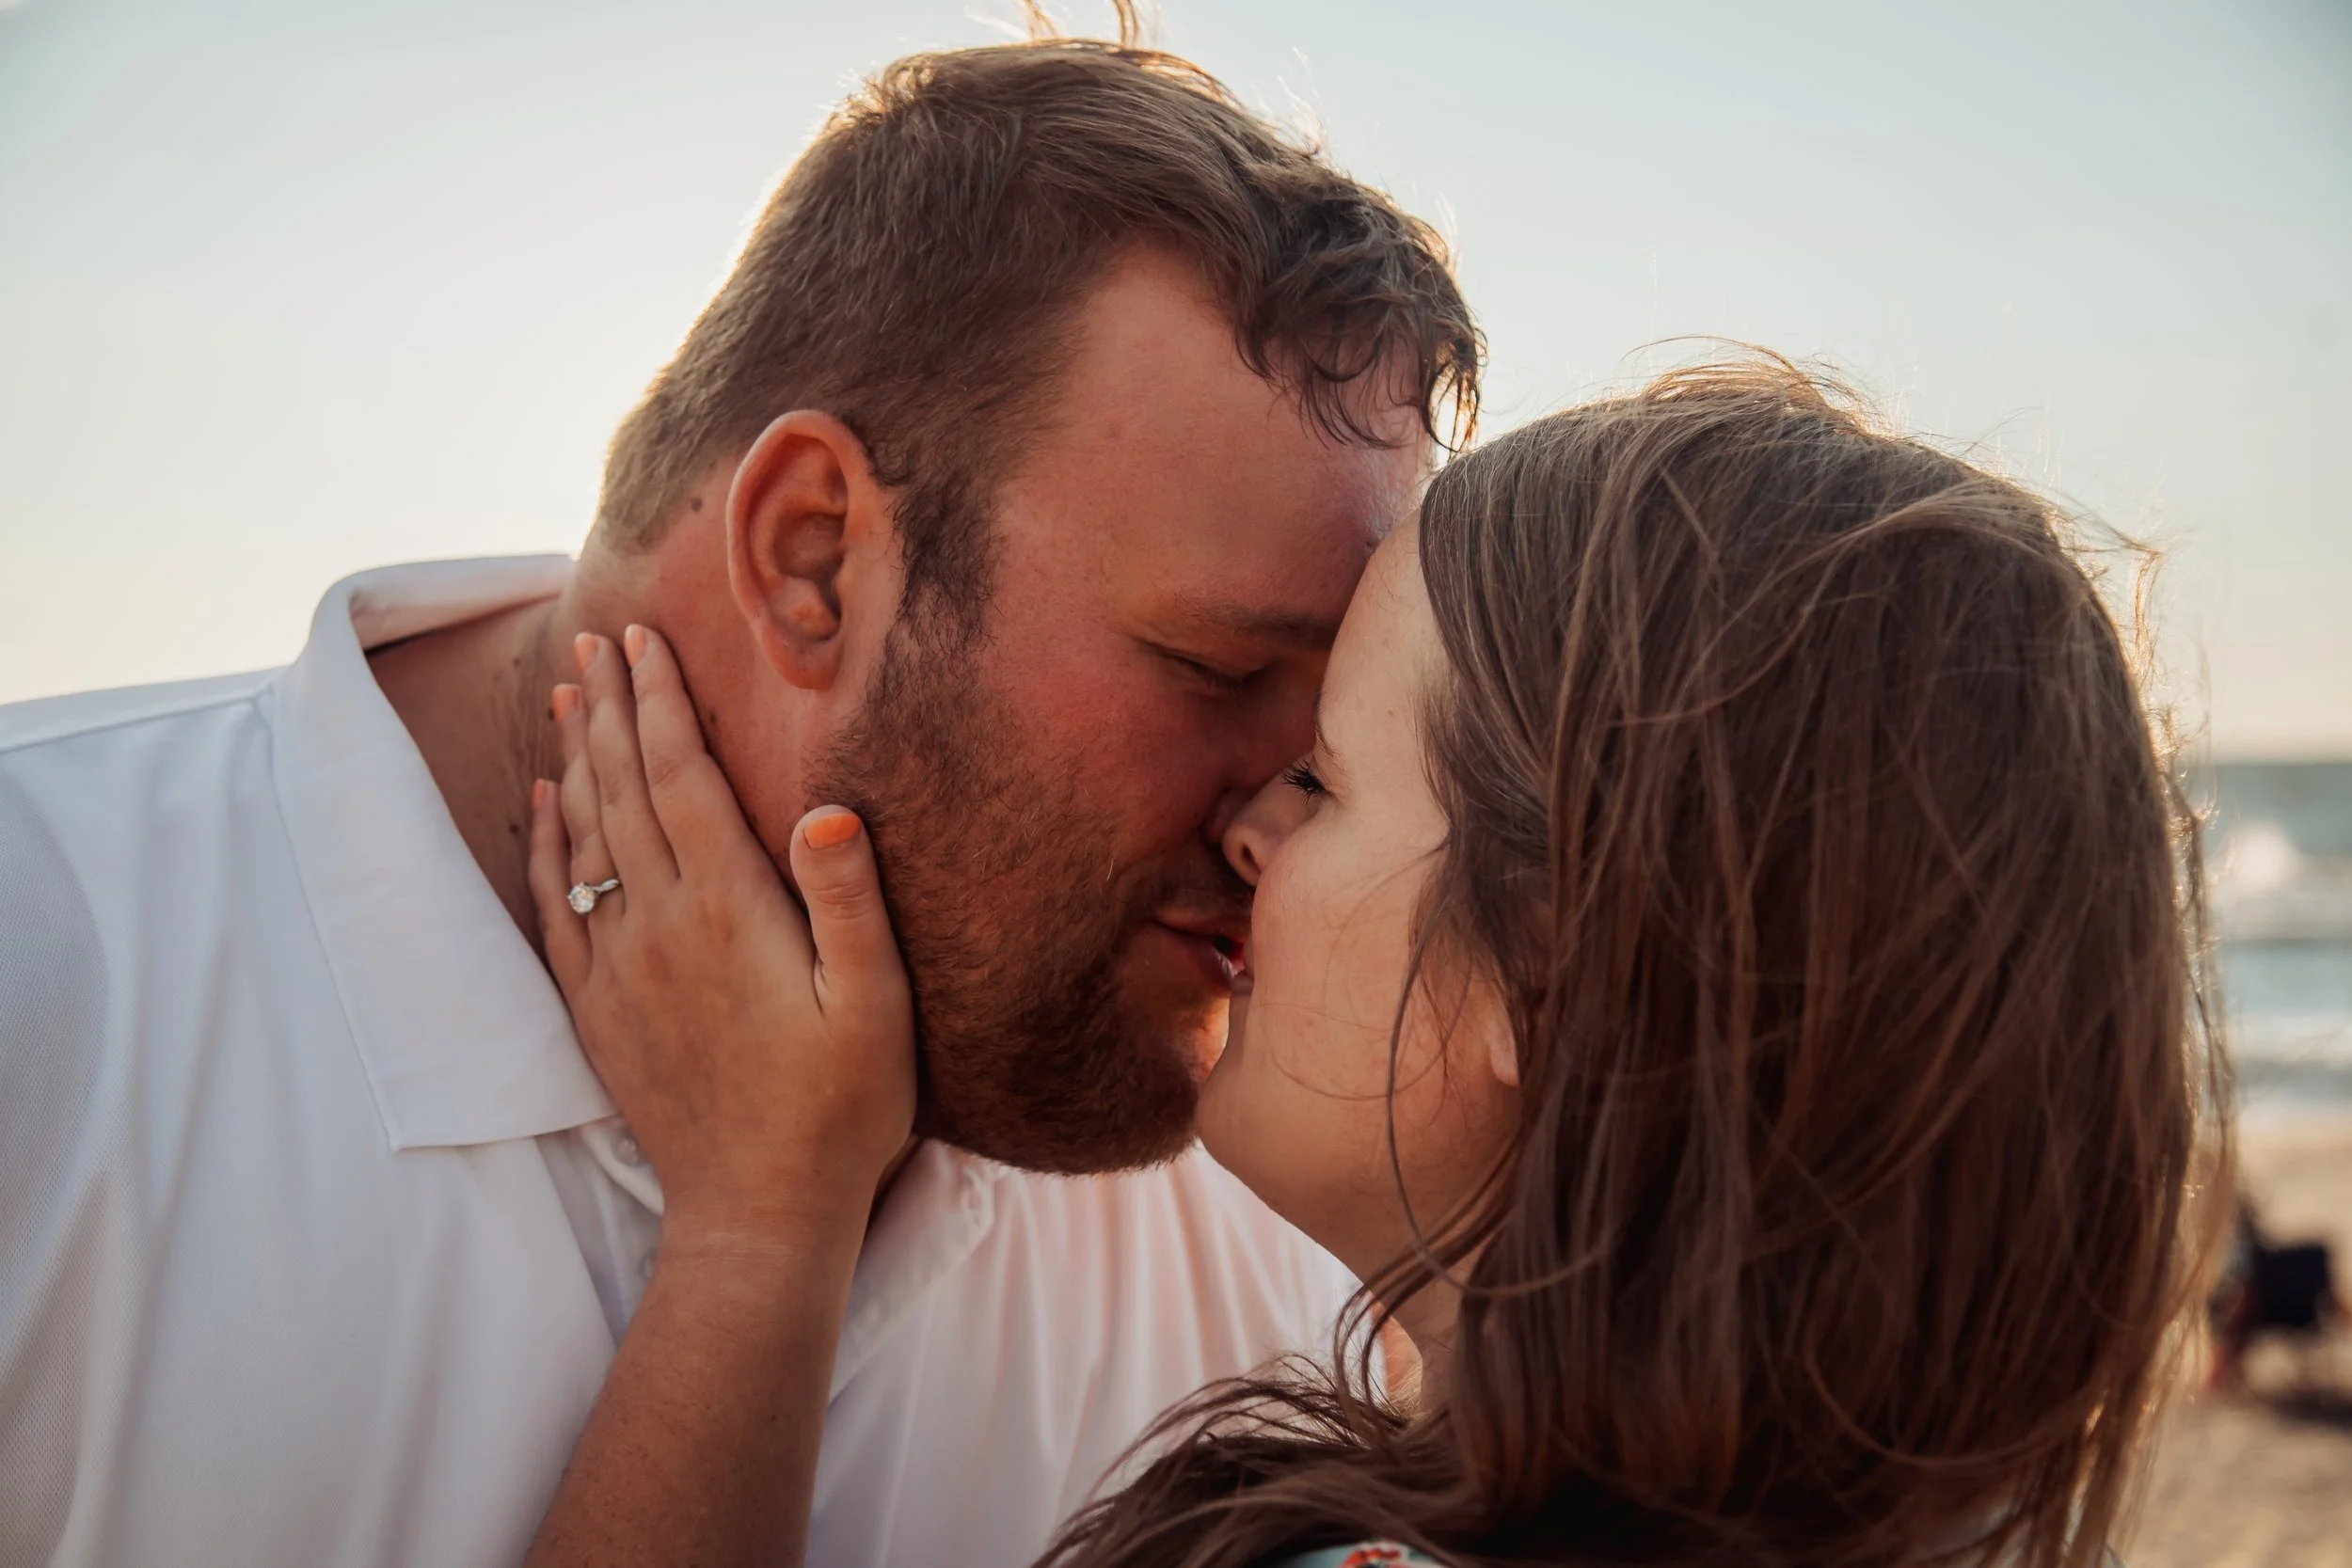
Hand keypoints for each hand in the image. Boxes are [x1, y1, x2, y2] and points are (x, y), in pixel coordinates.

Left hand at [526, 625, 914, 1251]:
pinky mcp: (599, 1009)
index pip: (681, 778)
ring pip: (584, 837)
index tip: (643, 640)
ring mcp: (620, 968)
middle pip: (622, 791)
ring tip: (569, 695)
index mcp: (730, 910)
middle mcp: (661, 927)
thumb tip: (829, 809)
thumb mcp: (878, 1004)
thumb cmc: (842, 1108)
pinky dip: (544, 844)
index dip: (660, 703)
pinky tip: (542, 804)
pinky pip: (555, 906)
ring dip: (576, 759)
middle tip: (596, 641)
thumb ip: (851, 903)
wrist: (759, 1212)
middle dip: (610, 708)